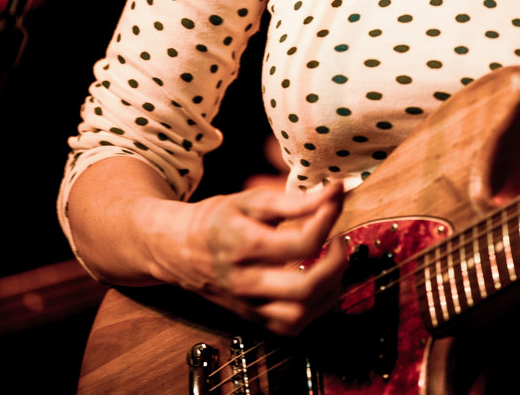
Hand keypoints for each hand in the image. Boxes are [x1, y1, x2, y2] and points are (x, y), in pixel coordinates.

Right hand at [147, 181, 345, 335]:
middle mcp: (245, 281)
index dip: (326, 221)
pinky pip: (292, 326)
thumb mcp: (250, 200)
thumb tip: (334, 192)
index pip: (299, 244)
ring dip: (329, 290)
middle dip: (335, 264)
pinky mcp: (255, 319)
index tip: (333, 202)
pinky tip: (319, 283)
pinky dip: (315, 308)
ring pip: (300, 316)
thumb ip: (294, 200)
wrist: (181, 250)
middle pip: (304, 288)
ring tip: (332, 262)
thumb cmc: (218, 220)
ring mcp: (249, 305)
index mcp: (242, 245)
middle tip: (338, 239)